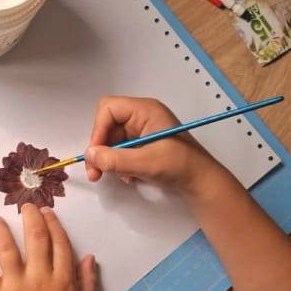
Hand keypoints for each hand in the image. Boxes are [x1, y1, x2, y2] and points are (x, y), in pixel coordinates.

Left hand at [0, 205, 96, 290]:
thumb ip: (87, 282)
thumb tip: (89, 257)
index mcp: (63, 280)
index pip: (59, 243)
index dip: (53, 224)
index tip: (47, 212)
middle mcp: (40, 278)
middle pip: (35, 238)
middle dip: (30, 217)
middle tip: (24, 206)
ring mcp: (17, 286)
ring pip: (8, 250)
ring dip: (1, 232)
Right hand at [83, 96, 227, 194]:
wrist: (201, 181)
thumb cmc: (180, 166)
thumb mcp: (146, 163)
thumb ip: (115, 159)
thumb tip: (89, 155)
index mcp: (145, 110)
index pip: (108, 109)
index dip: (98, 130)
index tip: (96, 154)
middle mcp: (141, 116)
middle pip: (106, 126)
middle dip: (100, 150)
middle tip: (96, 173)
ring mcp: (141, 130)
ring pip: (110, 141)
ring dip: (109, 160)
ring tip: (119, 176)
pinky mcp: (141, 144)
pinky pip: (119, 150)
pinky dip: (118, 164)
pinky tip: (129, 176)